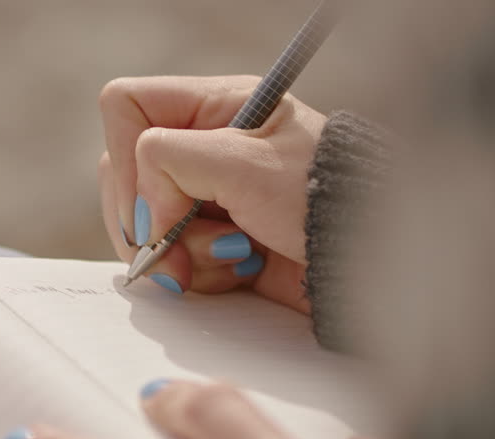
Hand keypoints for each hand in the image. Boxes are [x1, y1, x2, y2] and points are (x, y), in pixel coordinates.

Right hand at [98, 76, 328, 311]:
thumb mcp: (246, 164)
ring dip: (180, 253)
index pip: (127, 108)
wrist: (371, 263)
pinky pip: (173, 261)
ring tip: (231, 258)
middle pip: (124, 176)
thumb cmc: (326, 200)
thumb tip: (140, 210)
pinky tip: (240, 271)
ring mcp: (207, 198)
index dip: (124, 159)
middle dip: (150, 221)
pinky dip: (199, 274)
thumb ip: (171, 163)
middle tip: (175, 250)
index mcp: (216, 107)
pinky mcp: (215, 244)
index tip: (155, 207)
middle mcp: (205, 148)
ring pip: (145, 226)